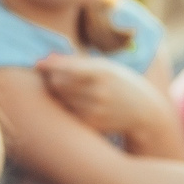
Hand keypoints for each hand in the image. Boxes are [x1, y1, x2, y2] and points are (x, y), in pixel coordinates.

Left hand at [36, 53, 173, 140]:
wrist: (145, 112)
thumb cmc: (121, 83)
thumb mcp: (105, 66)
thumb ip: (76, 62)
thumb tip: (46, 59)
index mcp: (102, 71)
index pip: (65, 67)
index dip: (48, 65)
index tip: (37, 63)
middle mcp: (99, 91)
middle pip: (57, 83)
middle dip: (51, 78)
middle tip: (52, 76)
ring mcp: (96, 110)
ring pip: (60, 99)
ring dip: (57, 93)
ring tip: (68, 89)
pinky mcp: (93, 124)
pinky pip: (68, 113)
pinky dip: (66, 107)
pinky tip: (76, 103)